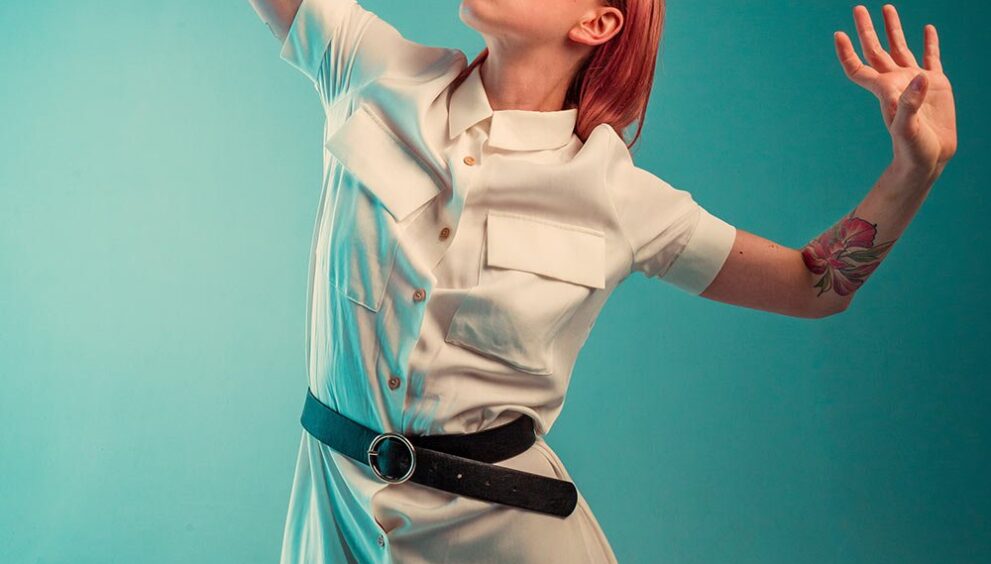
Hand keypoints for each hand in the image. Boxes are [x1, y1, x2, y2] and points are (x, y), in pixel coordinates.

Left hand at [834, 4, 956, 178]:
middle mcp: (896, 82)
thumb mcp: (908, 128)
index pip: (858, 67)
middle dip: (866, 29)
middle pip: (876, 50)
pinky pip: (931, 57)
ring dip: (893, 29)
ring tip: (887, 8)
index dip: (846, 52)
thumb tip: (919, 78)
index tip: (838, 34)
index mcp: (884, 91)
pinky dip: (929, 42)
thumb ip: (910, 104)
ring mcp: (915, 82)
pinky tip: (927, 28)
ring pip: (900, 48)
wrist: (930, 159)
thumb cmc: (913, 149)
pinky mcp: (936, 84)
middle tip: (857, 8)